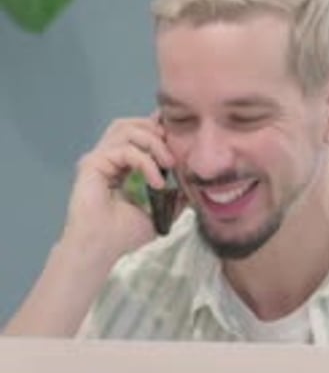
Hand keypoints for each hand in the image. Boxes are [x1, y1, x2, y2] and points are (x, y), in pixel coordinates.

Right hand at [62, 115, 174, 262]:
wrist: (100, 249)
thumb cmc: (123, 235)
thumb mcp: (159, 212)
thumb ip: (174, 197)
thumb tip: (193, 186)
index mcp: (120, 165)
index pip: (138, 134)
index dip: (159, 132)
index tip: (180, 142)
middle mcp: (107, 158)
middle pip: (131, 124)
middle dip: (156, 132)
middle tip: (174, 155)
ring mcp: (98, 159)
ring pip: (126, 129)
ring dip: (153, 142)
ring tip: (168, 164)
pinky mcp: (92, 164)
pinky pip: (125, 150)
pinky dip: (146, 162)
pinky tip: (156, 181)